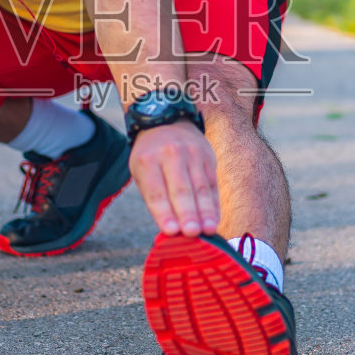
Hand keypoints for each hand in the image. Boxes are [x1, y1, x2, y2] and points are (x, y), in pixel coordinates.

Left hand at [129, 119, 220, 237]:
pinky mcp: (208, 157)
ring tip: (207, 230)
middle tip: (192, 233)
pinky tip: (213, 220)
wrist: (167, 121)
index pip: (156, 192)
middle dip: (187, 213)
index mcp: (147, 160)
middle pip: (181, 190)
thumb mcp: (141, 171)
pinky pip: (211, 184)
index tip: (172, 231)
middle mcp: (170, 155)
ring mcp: (192, 154)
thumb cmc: (150, 156)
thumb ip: (154, 198)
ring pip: (200, 188)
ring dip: (204, 212)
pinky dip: (213, 205)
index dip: (164, 213)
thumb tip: (171, 230)